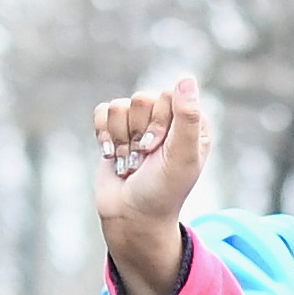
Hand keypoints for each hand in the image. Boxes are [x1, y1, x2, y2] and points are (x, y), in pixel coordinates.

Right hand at [89, 72, 207, 294]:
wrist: (131, 217)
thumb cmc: (163, 191)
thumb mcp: (182, 156)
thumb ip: (187, 117)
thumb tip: (186, 77)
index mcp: (191, 123)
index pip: (169, 95)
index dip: (159, 122)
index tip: (159, 149)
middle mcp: (167, 120)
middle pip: (142, 98)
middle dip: (139, 133)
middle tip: (146, 159)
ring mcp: (140, 125)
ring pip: (120, 106)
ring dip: (122, 140)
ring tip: (132, 163)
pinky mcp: (116, 130)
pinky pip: (102, 111)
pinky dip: (104, 136)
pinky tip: (113, 156)